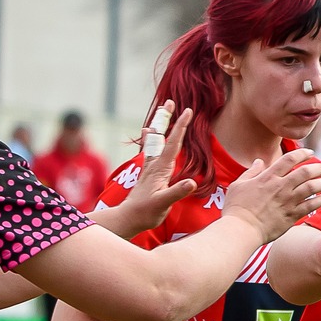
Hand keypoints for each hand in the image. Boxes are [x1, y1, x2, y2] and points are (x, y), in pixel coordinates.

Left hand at [108, 109, 198, 235]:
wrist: (129, 218)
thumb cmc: (147, 213)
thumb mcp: (163, 203)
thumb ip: (176, 192)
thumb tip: (191, 182)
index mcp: (160, 168)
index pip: (173, 143)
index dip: (180, 127)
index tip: (187, 111)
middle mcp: (154, 164)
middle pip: (162, 136)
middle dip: (166, 119)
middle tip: (170, 102)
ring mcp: (150, 168)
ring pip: (156, 141)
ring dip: (160, 126)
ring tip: (162, 112)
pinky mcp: (148, 173)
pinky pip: (151, 150)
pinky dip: (151, 138)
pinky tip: (147, 132)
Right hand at [223, 148, 320, 240]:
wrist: (241, 229)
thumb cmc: (236, 208)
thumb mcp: (239, 185)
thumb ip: (251, 172)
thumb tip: (259, 162)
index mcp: (268, 177)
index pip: (289, 159)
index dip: (302, 154)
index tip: (310, 153)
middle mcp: (280, 187)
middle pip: (305, 172)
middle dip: (317, 168)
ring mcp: (287, 201)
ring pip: (311, 188)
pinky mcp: (291, 216)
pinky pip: (310, 206)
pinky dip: (319, 201)